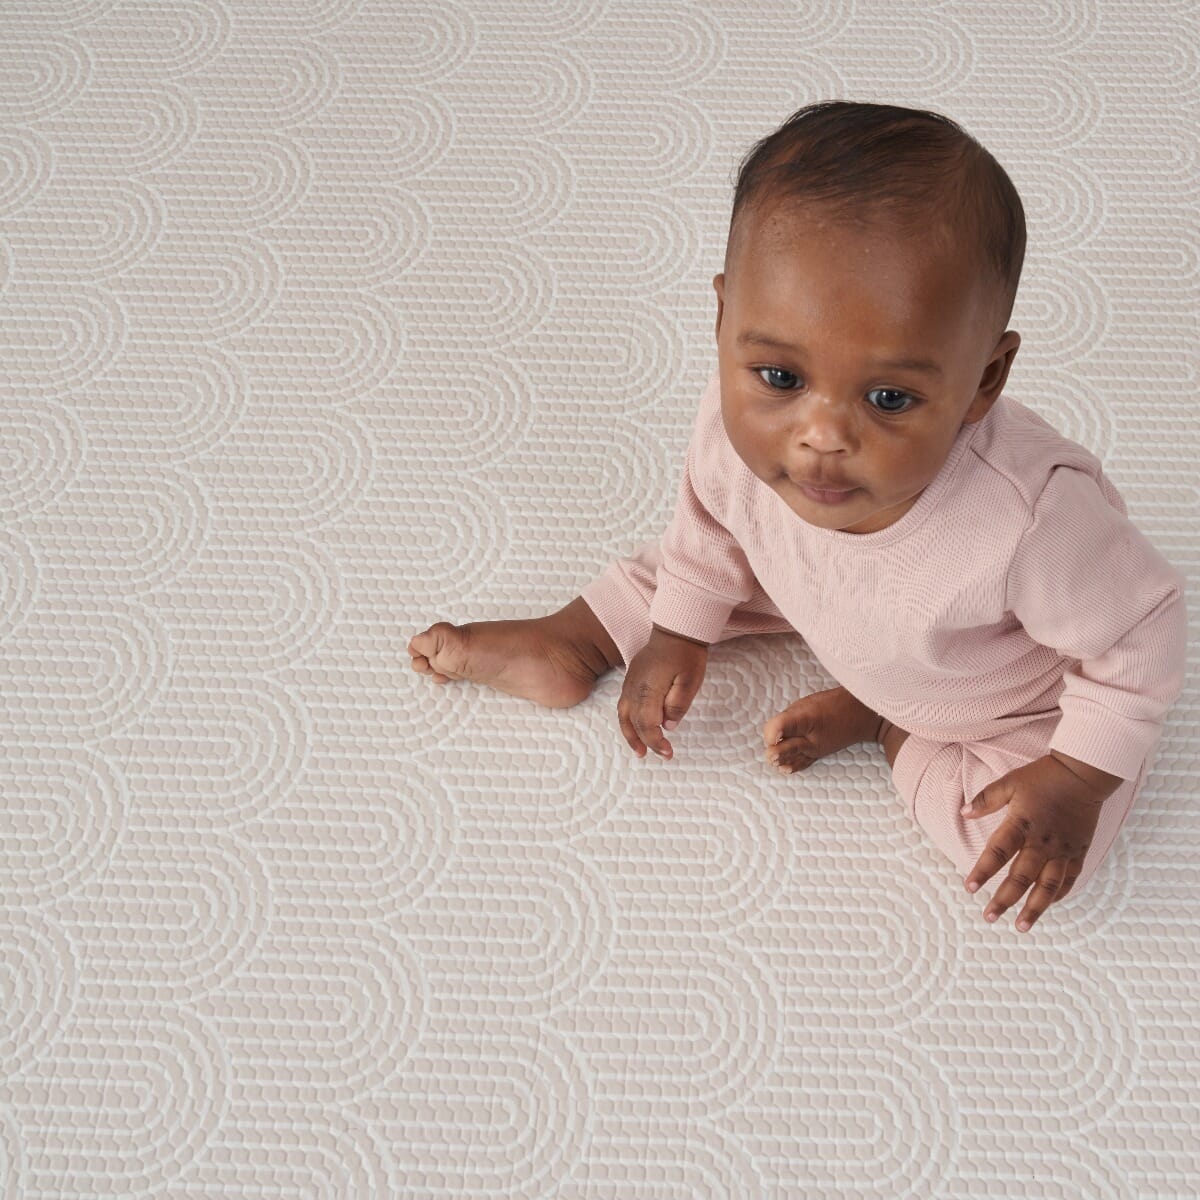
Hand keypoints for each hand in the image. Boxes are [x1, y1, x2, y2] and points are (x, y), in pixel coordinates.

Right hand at [617, 624, 708, 759]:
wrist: (675, 629)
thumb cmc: (685, 654)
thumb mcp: (690, 681)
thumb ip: (678, 705)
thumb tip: (669, 725)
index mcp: (648, 689)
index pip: (647, 724)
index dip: (656, 742)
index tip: (668, 753)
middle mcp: (634, 688)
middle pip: (632, 722)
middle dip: (644, 742)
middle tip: (658, 755)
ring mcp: (630, 682)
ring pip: (623, 714)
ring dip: (630, 734)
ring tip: (639, 751)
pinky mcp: (631, 678)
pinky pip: (623, 704)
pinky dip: (627, 720)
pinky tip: (635, 727)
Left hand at [961, 751, 1121, 931]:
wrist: (1083, 774)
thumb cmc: (1043, 777)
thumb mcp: (1010, 782)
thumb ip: (986, 800)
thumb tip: (963, 813)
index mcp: (1022, 824)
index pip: (998, 853)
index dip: (982, 871)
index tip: (969, 888)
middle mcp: (1042, 842)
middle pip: (1021, 877)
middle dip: (1004, 900)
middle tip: (989, 917)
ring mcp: (1063, 850)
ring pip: (1047, 886)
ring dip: (1034, 908)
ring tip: (1021, 926)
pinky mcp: (1079, 852)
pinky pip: (1069, 879)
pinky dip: (1058, 895)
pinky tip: (1048, 906)